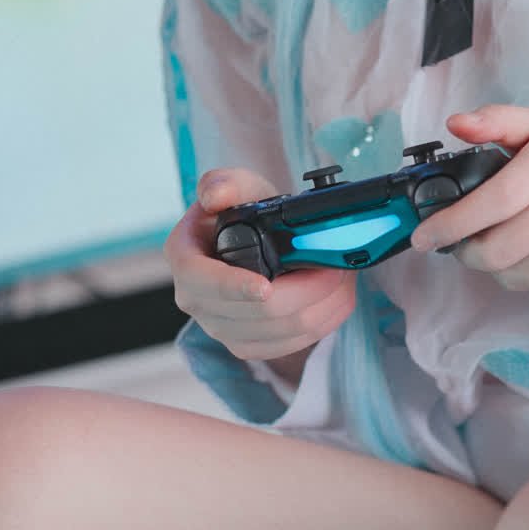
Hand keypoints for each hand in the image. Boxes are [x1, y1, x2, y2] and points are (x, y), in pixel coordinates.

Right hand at [163, 167, 356, 366]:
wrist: (248, 242)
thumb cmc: (240, 214)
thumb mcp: (235, 188)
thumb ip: (226, 183)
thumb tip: (216, 196)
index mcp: (185, 262)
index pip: (207, 284)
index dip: (236, 288)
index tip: (266, 286)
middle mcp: (197, 301)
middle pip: (259, 313)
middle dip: (308, 290)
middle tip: (338, 267)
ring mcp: (221, 329)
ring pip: (283, 332)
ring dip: (324, 306)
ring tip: (344, 278)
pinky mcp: (247, 346)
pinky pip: (290, 345)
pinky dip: (323, 323)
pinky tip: (337, 301)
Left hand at [408, 107, 528, 295]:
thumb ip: (499, 121)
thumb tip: (455, 124)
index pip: (493, 202)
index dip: (451, 225)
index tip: (425, 236)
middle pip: (499, 251)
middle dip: (468, 253)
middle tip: (464, 242)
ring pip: (517, 277)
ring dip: (497, 268)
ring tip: (502, 245)